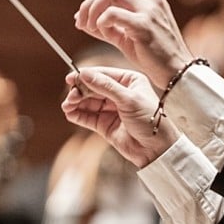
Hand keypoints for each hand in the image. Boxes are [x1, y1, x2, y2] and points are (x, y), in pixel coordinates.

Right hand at [61, 66, 178, 167]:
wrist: (156, 149)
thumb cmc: (150, 121)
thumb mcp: (129, 99)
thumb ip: (105, 86)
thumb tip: (84, 73)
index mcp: (129, 81)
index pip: (103, 74)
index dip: (86, 76)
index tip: (71, 78)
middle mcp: (119, 93)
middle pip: (93, 88)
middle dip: (80, 91)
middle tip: (71, 96)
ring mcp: (111, 109)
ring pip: (88, 102)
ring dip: (76, 103)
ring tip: (67, 106)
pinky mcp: (105, 124)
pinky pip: (87, 117)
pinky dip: (77, 114)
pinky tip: (70, 113)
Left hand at [74, 0, 193, 86]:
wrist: (177, 73)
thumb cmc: (154, 58)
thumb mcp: (127, 37)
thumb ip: (107, 26)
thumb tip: (81, 19)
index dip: (93, 3)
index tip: (82, 20)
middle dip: (88, 5)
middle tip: (80, 23)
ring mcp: (149, 10)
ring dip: (92, 13)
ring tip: (90, 30)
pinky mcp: (144, 24)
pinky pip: (112, 15)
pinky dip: (102, 23)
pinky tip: (106, 35)